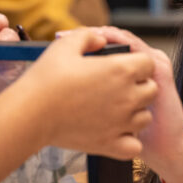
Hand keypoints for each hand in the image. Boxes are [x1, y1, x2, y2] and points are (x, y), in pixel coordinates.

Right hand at [20, 28, 157, 159]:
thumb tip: (101, 39)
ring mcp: (121, 123)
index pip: (148, 64)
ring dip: (134, 113)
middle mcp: (127, 96)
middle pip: (151, 90)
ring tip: (113, 110)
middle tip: (115, 87)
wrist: (30, 113)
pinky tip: (113, 132)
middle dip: (138, 87)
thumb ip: (89, 36)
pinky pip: (135, 145)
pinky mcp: (111, 145)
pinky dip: (128, 140)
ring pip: (145, 117)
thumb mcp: (66, 45)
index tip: (121, 66)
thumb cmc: (46, 79)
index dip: (136, 63)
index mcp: (121, 70)